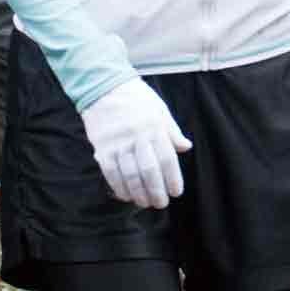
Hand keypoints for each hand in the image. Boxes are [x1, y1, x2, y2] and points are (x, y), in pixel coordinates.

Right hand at [81, 78, 192, 208]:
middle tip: (161, 204)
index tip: (176, 192)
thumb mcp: (160, 109)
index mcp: (155, 128)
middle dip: (156, 190)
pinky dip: (119, 186)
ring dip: (138, 193)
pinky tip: (126, 195)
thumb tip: (186, 147)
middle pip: (149, 170)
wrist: (104, 87)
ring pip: (130, 175)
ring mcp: (118, 144)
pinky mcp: (102, 148)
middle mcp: (138, 137)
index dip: (173, 178)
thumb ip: (172, 131)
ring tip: (145, 203)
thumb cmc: (136, 98)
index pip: (167, 159)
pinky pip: (111, 172)